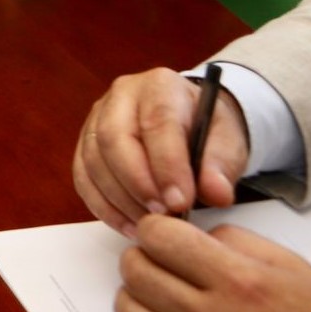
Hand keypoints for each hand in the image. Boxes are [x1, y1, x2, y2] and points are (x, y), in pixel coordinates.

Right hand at [74, 68, 250, 234]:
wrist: (189, 124)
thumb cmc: (207, 131)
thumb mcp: (227, 142)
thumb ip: (222, 165)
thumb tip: (216, 193)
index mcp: (160, 86)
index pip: (157, 123)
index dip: (167, 166)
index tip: (181, 202)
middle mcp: (121, 96)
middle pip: (113, 138)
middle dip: (137, 184)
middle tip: (162, 216)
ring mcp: (97, 118)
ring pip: (94, 160)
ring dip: (120, 200)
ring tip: (150, 224)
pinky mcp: (86, 143)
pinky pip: (83, 176)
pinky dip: (103, 206)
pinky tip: (129, 225)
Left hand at [115, 214, 310, 311]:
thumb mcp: (292, 270)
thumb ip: (236, 241)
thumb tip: (192, 232)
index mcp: (240, 282)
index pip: (159, 237)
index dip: (156, 227)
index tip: (164, 231)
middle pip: (135, 271)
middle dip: (143, 256)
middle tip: (162, 259)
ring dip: (138, 296)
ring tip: (164, 293)